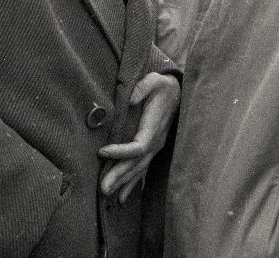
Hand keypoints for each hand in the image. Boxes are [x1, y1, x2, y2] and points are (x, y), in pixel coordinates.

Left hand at [99, 72, 179, 202]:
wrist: (176, 93)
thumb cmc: (161, 86)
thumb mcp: (154, 81)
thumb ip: (142, 88)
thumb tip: (131, 99)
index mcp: (154, 128)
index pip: (138, 146)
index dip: (121, 152)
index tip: (102, 152)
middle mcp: (155, 143)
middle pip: (136, 164)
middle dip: (119, 176)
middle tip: (102, 188)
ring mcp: (155, 148)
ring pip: (138, 170)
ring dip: (123, 183)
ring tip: (107, 195)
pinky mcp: (152, 150)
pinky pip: (141, 169)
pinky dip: (132, 184)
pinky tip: (122, 197)